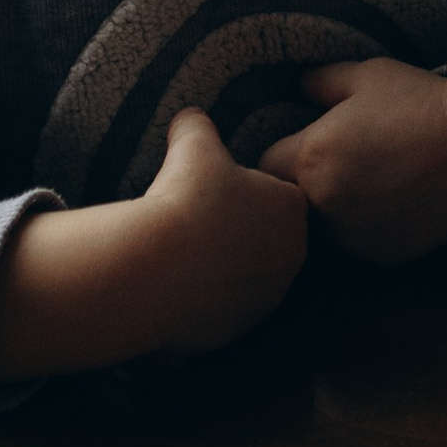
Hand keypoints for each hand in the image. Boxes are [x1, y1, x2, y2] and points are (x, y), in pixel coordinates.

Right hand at [0, 107, 308, 381]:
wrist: (155, 266)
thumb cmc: (183, 198)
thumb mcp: (191, 144)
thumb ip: (197, 125)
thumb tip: (190, 117)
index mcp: (292, 208)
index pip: (277, 196)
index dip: (245, 193)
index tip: (214, 193)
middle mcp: (292, 257)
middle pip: (267, 240)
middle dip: (240, 234)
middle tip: (199, 225)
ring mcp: (266, 299)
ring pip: (248, 277)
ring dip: (225, 268)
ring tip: (185, 256)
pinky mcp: (239, 329)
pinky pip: (225, 308)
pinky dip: (207, 298)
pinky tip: (179, 284)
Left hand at [258, 58, 446, 260]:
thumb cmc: (421, 102)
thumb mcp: (368, 75)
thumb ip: (320, 81)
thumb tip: (295, 85)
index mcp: (309, 157)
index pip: (264, 168)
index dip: (283, 153)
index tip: (305, 144)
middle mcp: (323, 205)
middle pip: (289, 204)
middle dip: (301, 186)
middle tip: (335, 163)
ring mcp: (351, 237)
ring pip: (319, 231)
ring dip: (329, 212)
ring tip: (364, 183)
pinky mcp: (379, 256)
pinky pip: (355, 245)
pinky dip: (363, 228)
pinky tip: (390, 201)